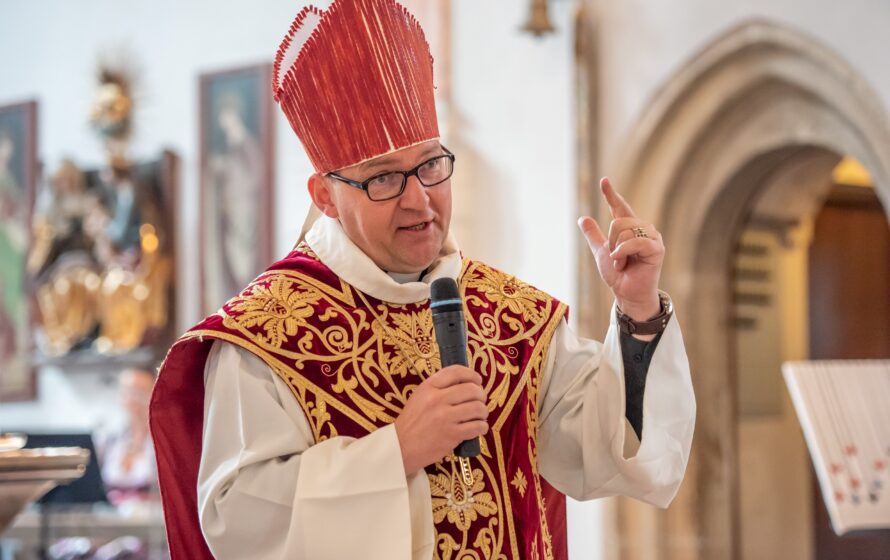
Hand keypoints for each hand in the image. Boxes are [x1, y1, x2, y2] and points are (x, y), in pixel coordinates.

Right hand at [394, 366, 487, 474]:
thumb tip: (465, 383)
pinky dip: (482, 427)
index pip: (456, 372)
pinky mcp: (452, 435)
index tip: (477, 380)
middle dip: (481, 395)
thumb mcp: (420, 396)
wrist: (401, 447)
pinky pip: (477, 427)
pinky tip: (479, 427)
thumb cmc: (412, 422)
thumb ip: (439, 387)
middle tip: (480, 400)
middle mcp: (437, 399)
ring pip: (478, 408)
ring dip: (483, 412)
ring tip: (479, 415)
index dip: (472, 374)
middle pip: (472, 390)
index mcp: (429, 387)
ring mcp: (445, 417)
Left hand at [578, 177, 663, 322]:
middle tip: (616, 258)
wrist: (626, 293)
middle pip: (617, 221)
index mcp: (629, 228)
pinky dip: (623, 253)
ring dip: (616, 251)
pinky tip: (624, 263)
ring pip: (624, 231)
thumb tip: (582, 217)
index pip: (619, 207)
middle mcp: (642, 228)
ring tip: (622, 263)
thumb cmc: (618, 274)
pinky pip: (635, 242)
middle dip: (610, 242)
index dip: (611, 194)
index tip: (604, 180)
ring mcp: (651, 237)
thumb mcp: (601, 252)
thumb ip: (593, 235)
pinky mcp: (657, 248)